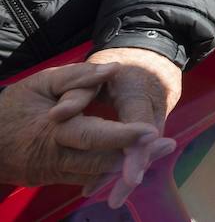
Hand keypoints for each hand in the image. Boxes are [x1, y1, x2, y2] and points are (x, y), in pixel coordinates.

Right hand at [0, 63, 158, 188]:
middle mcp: (57, 156)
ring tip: (158, 151)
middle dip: (135, 156)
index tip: (150, 130)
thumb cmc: (16, 104)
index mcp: (55, 130)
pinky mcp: (56, 177)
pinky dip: (110, 170)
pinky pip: (87, 177)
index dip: (123, 136)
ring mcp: (56, 171)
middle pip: (101, 162)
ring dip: (127, 165)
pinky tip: (133, 159)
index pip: (94, 135)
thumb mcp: (43, 81)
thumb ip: (80, 75)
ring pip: (97, 174)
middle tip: (166, 145)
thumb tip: (113, 69)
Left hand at [73, 47, 182, 206]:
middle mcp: (156, 104)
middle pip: (147, 145)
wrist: (152, 49)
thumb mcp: (98, 69)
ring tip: (112, 195)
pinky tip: (115, 177)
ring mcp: (161, 112)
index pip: (140, 127)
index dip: (136, 154)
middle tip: (114, 199)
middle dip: (131, 172)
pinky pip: (145, 144)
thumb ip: (78, 90)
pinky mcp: (158, 118)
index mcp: (140, 91)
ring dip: (129, 170)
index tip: (130, 178)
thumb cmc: (118, 60)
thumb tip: (56, 116)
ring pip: (147, 148)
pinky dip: (131, 159)